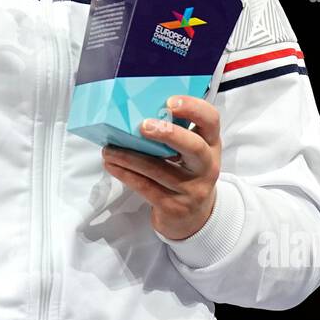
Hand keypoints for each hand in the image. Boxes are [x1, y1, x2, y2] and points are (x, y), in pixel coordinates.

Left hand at [101, 95, 221, 240]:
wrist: (193, 218)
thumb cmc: (186, 174)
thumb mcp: (191, 153)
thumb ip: (177, 133)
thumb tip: (138, 110)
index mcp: (211, 145)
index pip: (211, 121)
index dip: (194, 108)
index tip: (170, 101)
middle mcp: (207, 167)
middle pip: (194, 147)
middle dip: (168, 134)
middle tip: (142, 125)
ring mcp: (191, 189)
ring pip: (159, 169)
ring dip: (130, 156)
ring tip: (109, 149)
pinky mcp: (174, 206)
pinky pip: (146, 187)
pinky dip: (125, 174)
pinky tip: (112, 165)